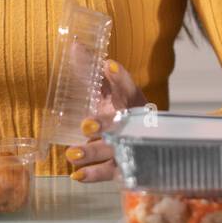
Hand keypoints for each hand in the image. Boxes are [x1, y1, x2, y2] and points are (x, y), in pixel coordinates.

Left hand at [66, 60, 148, 182]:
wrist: (150, 144)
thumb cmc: (122, 111)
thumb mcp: (109, 91)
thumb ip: (90, 71)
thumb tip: (74, 45)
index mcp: (133, 102)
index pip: (129, 88)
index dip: (120, 78)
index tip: (108, 67)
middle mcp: (135, 125)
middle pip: (122, 124)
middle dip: (105, 124)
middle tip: (86, 124)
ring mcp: (131, 149)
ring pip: (114, 153)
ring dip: (94, 154)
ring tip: (72, 154)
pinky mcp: (125, 169)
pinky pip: (113, 175)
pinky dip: (98, 177)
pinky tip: (79, 177)